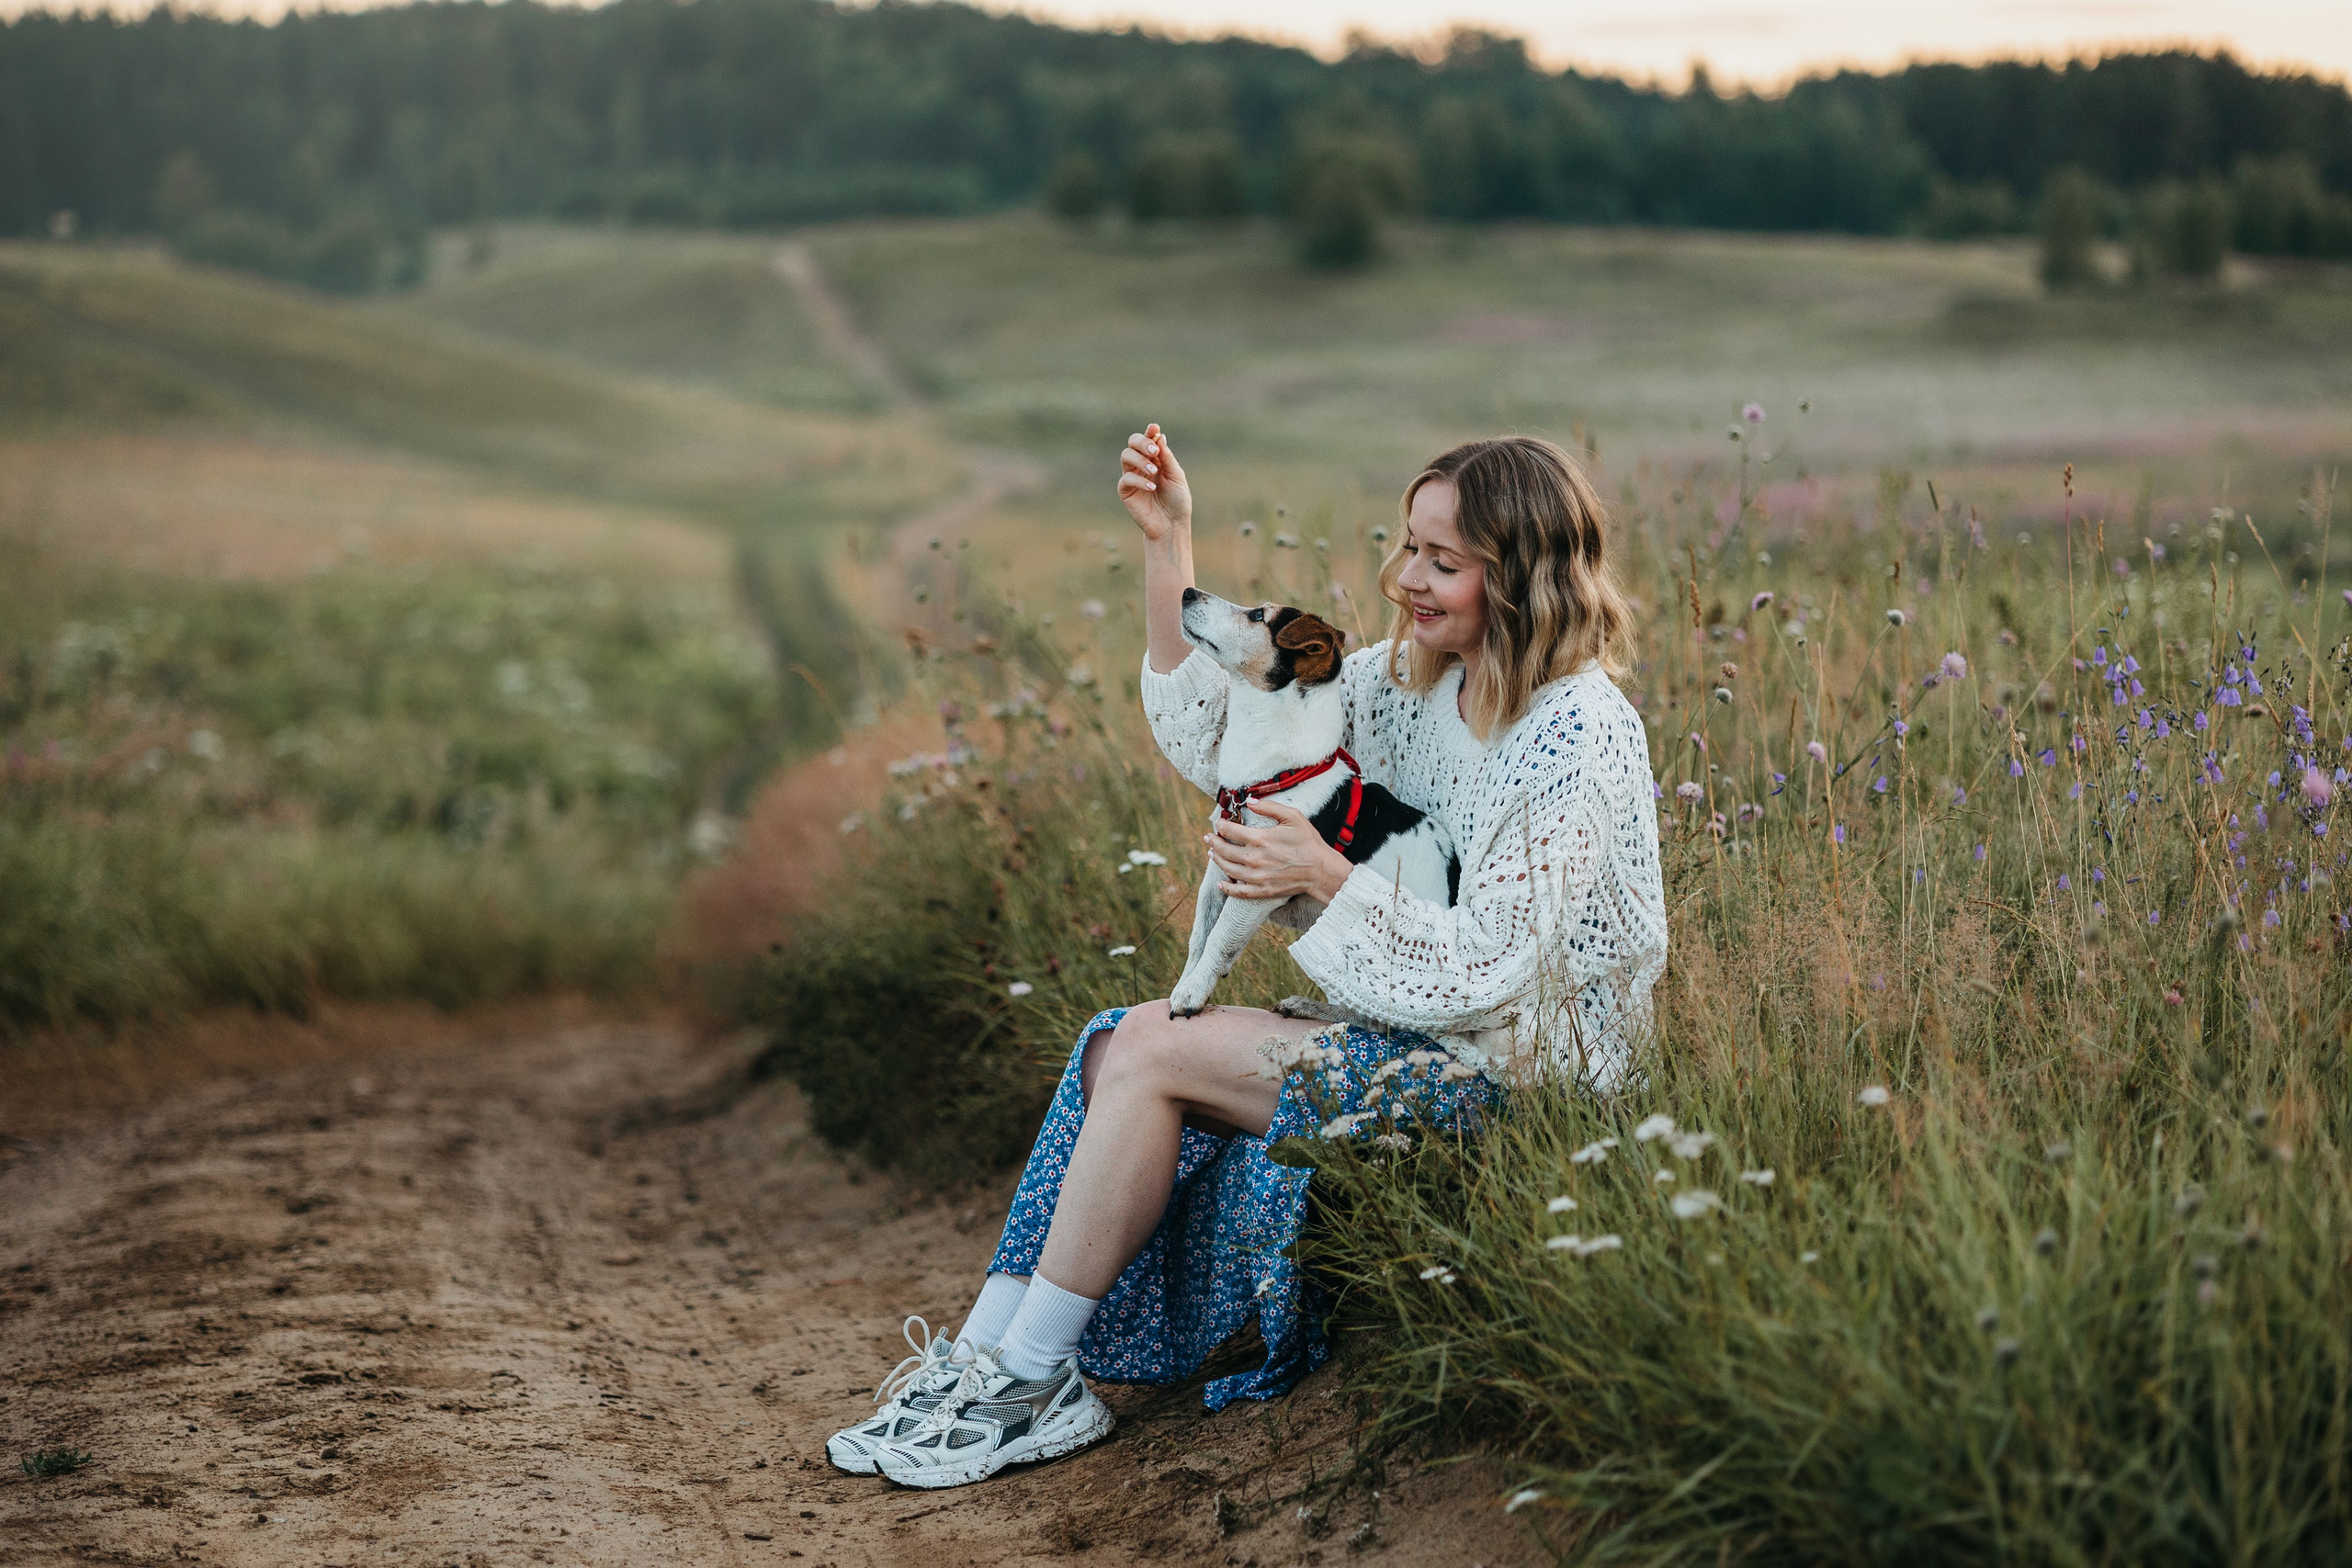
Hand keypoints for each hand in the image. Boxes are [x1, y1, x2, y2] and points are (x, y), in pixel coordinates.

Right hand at [1117, 423, 1191, 543]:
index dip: (1150, 432)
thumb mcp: (1177, 476)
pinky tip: (1151, 488)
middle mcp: (1142, 465)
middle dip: (1141, 442)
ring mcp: (1132, 477)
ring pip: (1126, 456)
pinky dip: (1139, 480)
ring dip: (1140, 460)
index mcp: (1156, 459)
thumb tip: (1160, 437)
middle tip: (1153, 450)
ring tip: (1154, 471)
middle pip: (1132, 443)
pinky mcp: (1125, 491)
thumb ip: (1167, 458)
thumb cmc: (1177, 501)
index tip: (1155, 428)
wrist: (1172, 525)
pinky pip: (1126, 479)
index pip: (1149, 440)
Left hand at [1205, 801, 1352, 904]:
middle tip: (1209, 837)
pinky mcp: (1262, 890)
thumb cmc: (1308, 842)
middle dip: (1213, 842)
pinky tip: (1221, 883)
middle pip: (1224, 850)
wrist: (1320, 869)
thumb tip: (1249, 801)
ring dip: (1216, 860)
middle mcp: (1254, 858)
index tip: (1219, 823)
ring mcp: (1257, 876)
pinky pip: (1239, 891)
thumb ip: (1269, 807)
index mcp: (1260, 838)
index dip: (1221, 825)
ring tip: (1211, 854)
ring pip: (1228, 868)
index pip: (1229, 830)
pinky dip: (1227, 888)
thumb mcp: (1292, 817)